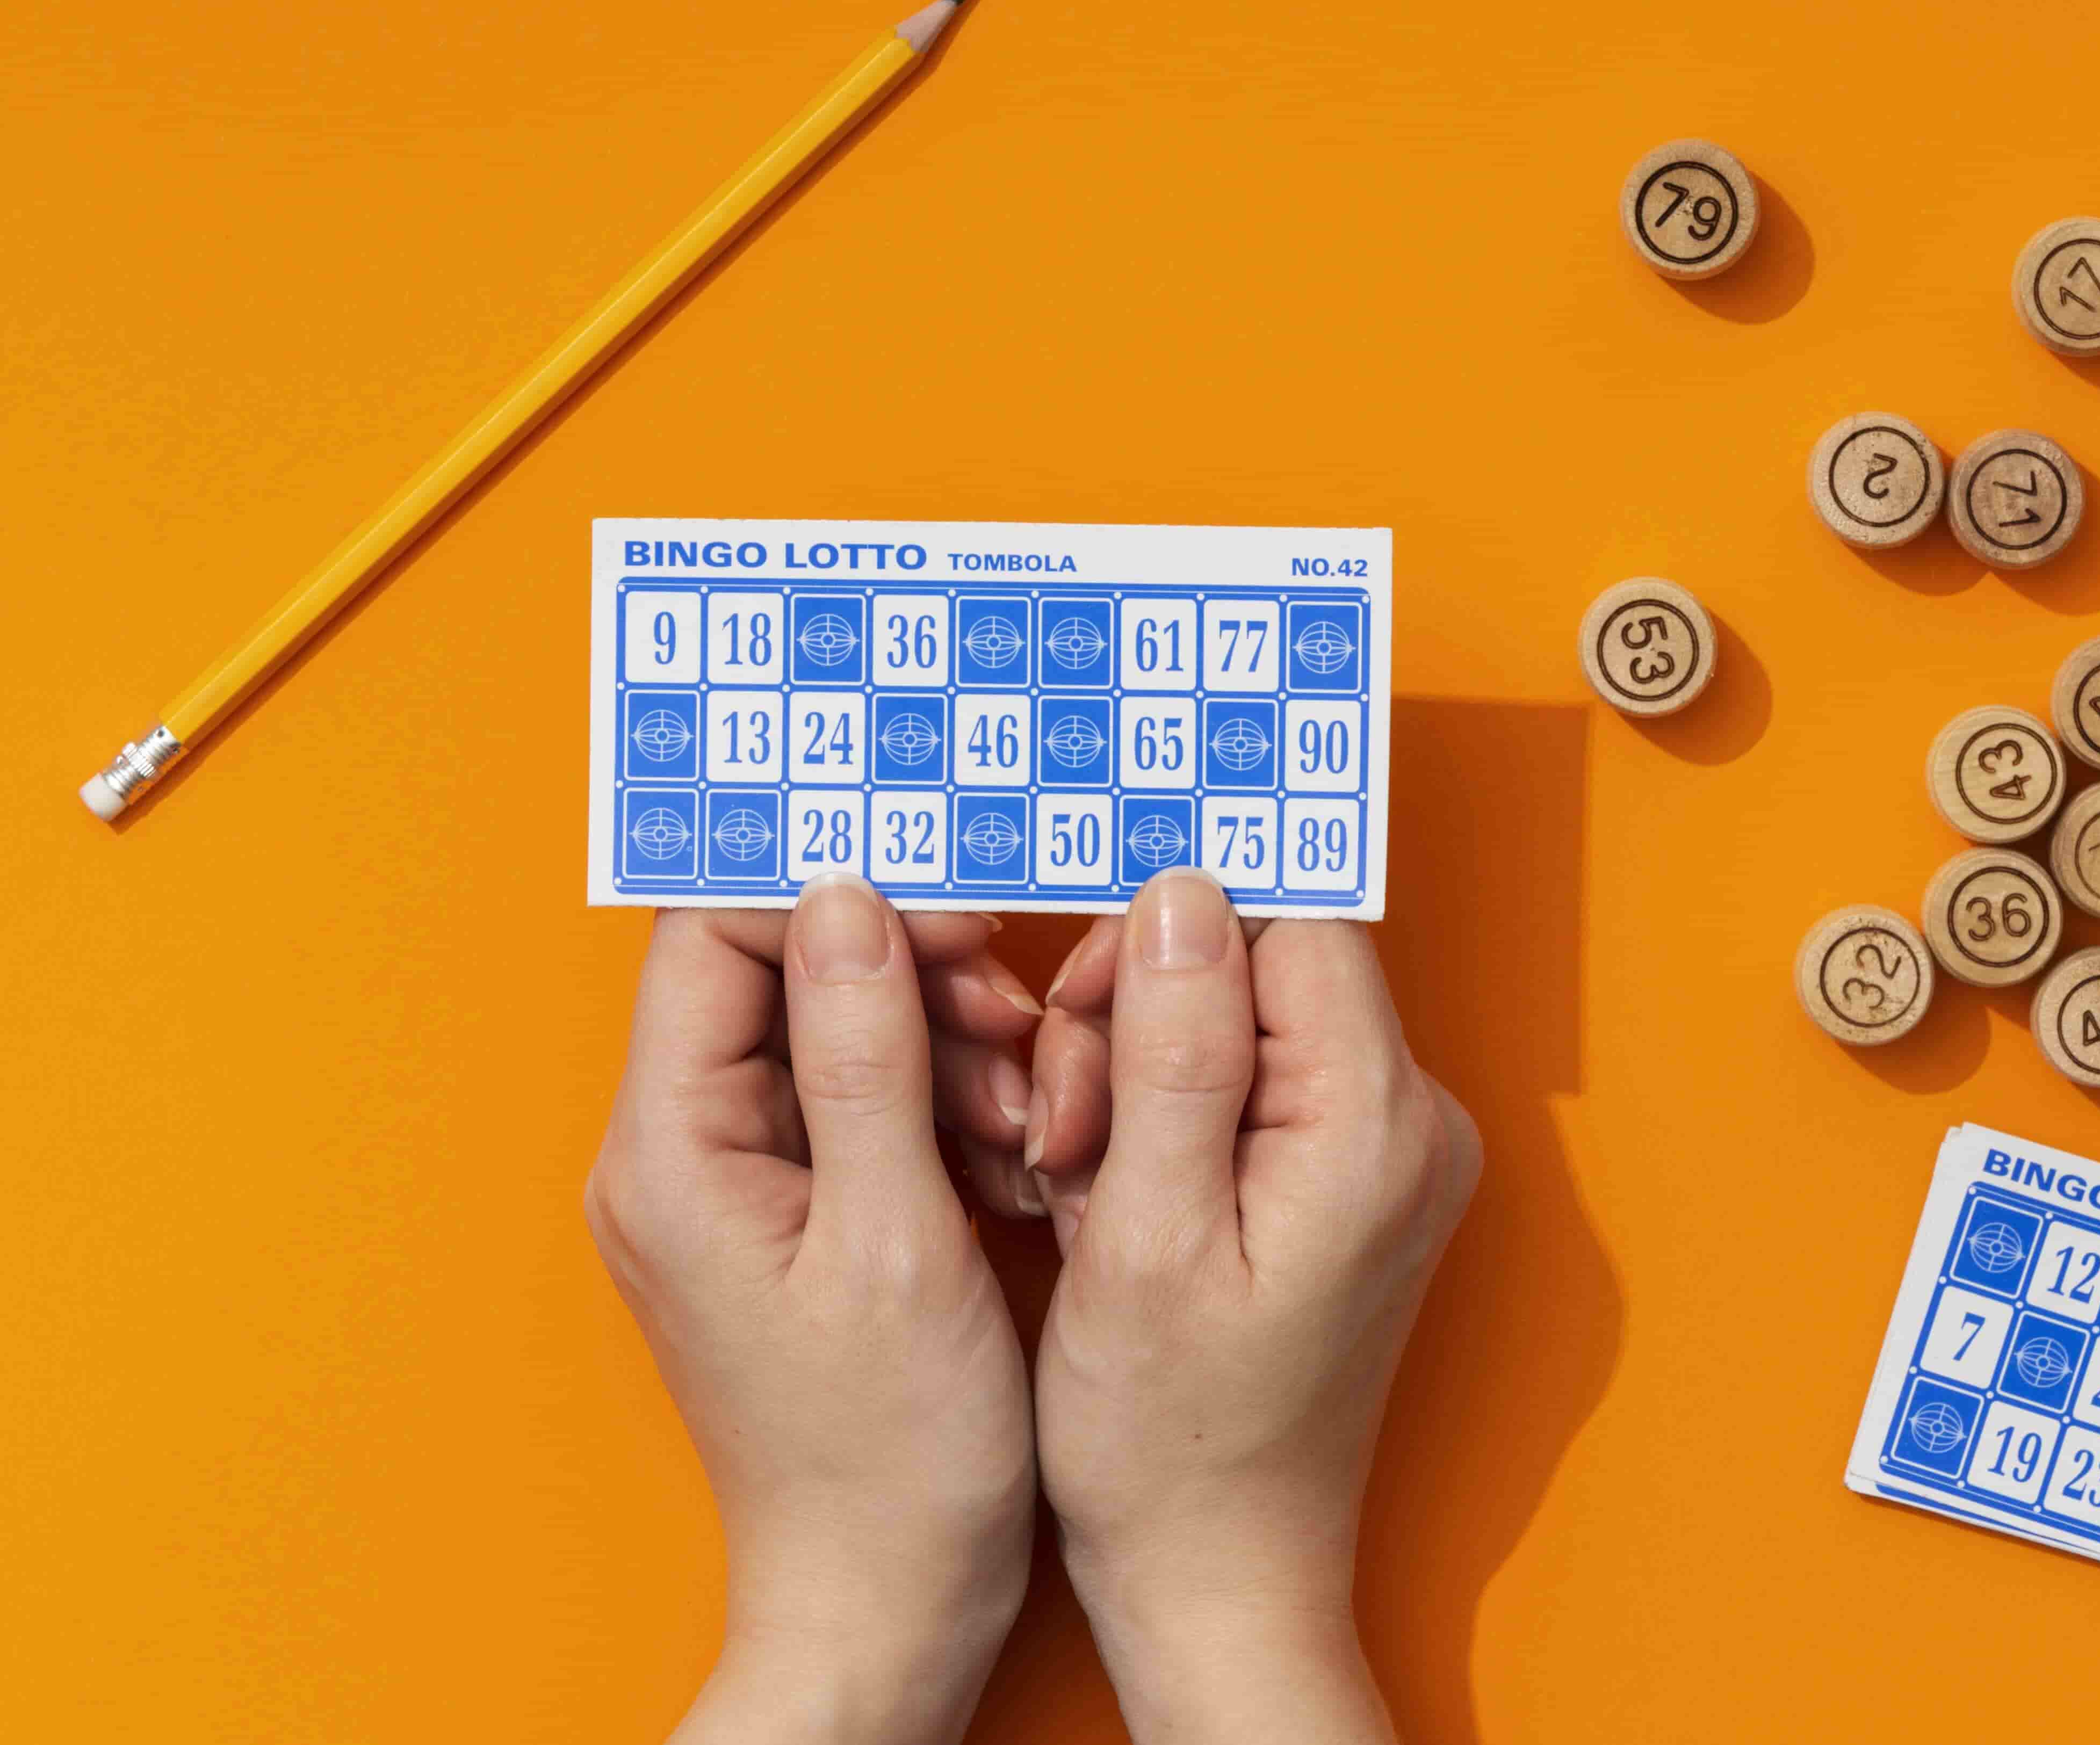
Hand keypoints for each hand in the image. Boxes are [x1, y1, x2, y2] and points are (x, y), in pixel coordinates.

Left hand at [587, 876, 1044, 1744]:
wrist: (885, 1603)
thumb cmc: (891, 1453)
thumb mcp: (895, 1234)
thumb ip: (863, 1053)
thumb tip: (845, 896)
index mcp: (672, 1152)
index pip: (716, 937)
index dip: (841, 904)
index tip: (960, 927)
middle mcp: (676, 1159)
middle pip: (779, 979)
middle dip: (911, 978)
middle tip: (1014, 1030)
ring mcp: (728, 1192)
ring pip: (831, 1038)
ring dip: (941, 1046)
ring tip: (1026, 1113)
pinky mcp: (786, 1223)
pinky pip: (856, 1110)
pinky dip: (940, 1109)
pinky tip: (1008, 1156)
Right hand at [1025, 870, 1481, 1742]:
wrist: (1218, 1572)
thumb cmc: (1170, 1439)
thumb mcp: (1145, 1232)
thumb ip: (1174, 1050)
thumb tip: (1183, 892)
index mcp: (1379, 1124)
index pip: (1287, 921)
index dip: (1164, 946)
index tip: (1081, 1028)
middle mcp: (1413, 1124)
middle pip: (1261, 964)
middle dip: (1136, 1024)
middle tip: (1067, 1134)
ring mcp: (1389, 1157)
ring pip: (1241, 1024)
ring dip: (1136, 1079)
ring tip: (1084, 1186)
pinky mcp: (1352, 1186)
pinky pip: (1251, 1089)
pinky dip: (1166, 1125)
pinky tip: (1117, 1203)